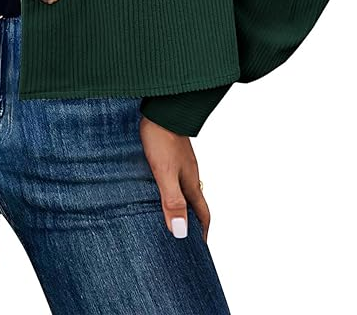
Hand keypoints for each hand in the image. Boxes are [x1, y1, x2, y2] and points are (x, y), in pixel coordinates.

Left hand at [139, 115, 209, 242]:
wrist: (160, 109)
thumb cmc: (162, 139)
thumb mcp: (165, 173)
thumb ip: (172, 201)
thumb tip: (181, 232)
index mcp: (191, 183)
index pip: (203, 213)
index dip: (202, 232)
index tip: (200, 248)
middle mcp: (189, 174)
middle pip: (194, 203)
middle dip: (190, 221)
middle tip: (181, 238)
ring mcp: (180, 163)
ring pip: (182, 189)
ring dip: (178, 204)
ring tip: (165, 217)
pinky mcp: (170, 154)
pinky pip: (172, 177)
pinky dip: (167, 188)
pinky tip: (153, 187)